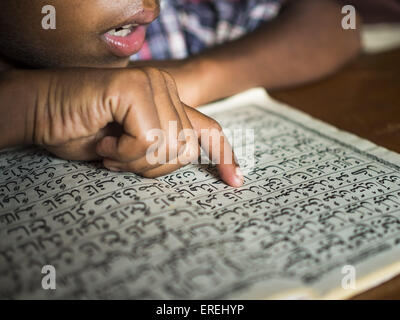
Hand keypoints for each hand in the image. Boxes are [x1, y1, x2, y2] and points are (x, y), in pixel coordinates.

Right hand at [31, 68, 243, 186]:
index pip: (208, 131)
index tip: (236, 181)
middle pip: (186, 149)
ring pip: (169, 146)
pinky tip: (104, 142)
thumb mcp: (131, 148)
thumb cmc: (82, 132)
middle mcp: (165, 87)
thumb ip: (160, 149)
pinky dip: (123, 152)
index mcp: (169, 101)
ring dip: (134, 160)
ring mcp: (152, 84)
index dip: (224, 156)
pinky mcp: (134, 88)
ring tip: (110, 149)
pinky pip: (147, 139)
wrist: (41, 112)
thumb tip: (188, 162)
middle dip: (151, 166)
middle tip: (119, 157)